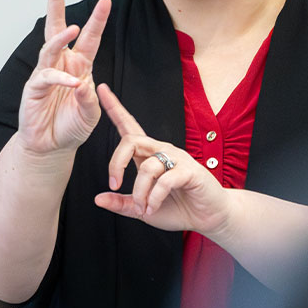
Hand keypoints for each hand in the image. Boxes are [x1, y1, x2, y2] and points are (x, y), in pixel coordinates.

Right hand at [17, 0, 110, 155]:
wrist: (51, 147)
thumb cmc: (71, 127)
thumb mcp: (90, 114)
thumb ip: (90, 100)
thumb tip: (82, 82)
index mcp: (79, 65)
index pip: (90, 38)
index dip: (98, 19)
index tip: (106, 0)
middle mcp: (61, 63)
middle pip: (57, 26)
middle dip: (56, 1)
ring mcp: (46, 73)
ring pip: (50, 46)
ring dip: (62, 36)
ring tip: (75, 27)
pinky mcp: (34, 87)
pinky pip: (47, 76)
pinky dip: (60, 78)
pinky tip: (72, 83)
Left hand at [93, 83, 233, 235]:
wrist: (208, 218)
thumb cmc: (179, 208)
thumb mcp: (142, 209)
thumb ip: (122, 204)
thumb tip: (98, 199)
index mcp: (149, 155)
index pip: (129, 126)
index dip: (115, 107)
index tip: (101, 89)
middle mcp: (162, 151)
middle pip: (130, 141)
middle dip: (116, 163)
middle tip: (115, 185)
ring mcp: (178, 159)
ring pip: (147, 167)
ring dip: (140, 192)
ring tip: (144, 208)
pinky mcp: (190, 171)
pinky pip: (165, 180)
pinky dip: (155, 198)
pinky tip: (154, 207)